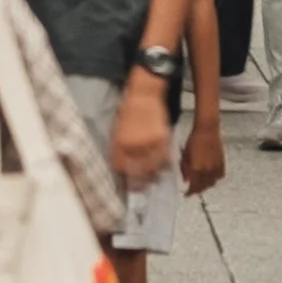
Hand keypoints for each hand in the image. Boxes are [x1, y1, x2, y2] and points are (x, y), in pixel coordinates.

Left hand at [111, 71, 175, 188]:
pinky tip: (162, 169)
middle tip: (140, 188)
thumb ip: (118, 150)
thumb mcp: (117, 130)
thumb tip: (122, 168)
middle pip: (137, 171)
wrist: (144, 94)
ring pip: (151, 167)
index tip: (127, 184)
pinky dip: (163, 165)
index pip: (121, 167)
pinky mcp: (163, 138)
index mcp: (119, 142)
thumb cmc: (128, 110)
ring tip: (151, 181)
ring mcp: (149, 142)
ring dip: (151, 177)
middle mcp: (134, 145)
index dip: (125, 178)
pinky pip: (164, 158)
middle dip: (139, 183)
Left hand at [182, 114, 226, 196]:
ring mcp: (215, 167)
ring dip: (206, 185)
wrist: (207, 129)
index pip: (193, 187)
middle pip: (203, 187)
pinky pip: (219, 176)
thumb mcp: (185, 154)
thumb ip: (184, 168)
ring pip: (212, 183)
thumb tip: (185, 179)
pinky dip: (215, 178)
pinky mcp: (222, 163)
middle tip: (193, 189)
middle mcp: (207, 170)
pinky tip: (211, 176)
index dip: (189, 192)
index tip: (186, 194)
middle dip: (197, 190)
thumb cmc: (194, 139)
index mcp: (196, 168)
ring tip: (201, 183)